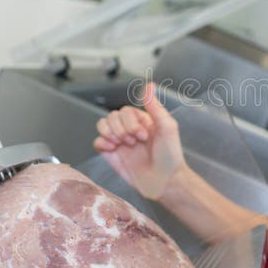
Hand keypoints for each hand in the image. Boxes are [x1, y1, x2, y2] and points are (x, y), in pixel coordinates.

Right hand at [93, 82, 186, 199]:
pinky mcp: (112, 155)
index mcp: (142, 120)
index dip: (130, 122)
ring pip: (102, 125)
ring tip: (121, 145)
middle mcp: (130, 129)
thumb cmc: (170, 156)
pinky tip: (114, 149)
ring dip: (110, 133)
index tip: (143, 136)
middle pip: (112, 116)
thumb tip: (149, 86)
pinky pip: (97, 142)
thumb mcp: (167, 127)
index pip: (125, 110)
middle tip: (134, 142)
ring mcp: (120, 142)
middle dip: (121, 129)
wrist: (164, 182)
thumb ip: (155, 106)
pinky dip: (102, 143)